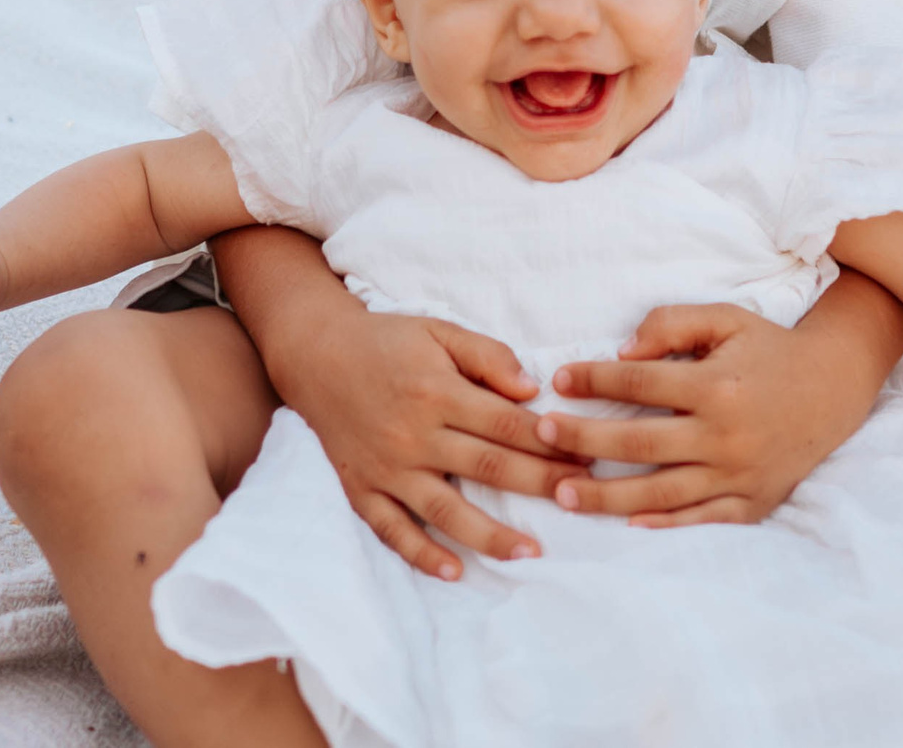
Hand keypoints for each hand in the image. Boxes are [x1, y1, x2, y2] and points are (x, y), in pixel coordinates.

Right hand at [261, 303, 581, 580]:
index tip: (586, 456)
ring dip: (490, 535)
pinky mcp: (362, 489)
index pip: (507, 424)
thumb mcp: (440, 331)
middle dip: (540, 485)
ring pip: (445, 510)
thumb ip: (488, 356)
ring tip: (531, 552)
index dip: (550, 442)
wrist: (316, 354)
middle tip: (580, 500)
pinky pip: (392, 530)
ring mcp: (387, 468)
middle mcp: (414, 435)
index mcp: (438, 392)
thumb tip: (533, 390)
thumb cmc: (387, 341)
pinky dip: (421, 554)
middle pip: (488, 468)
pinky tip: (454, 571)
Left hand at [538, 303, 875, 528]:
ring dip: (607, 496)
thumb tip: (622, 353)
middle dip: (582, 441)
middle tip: (541, 436)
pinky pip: (700, 519)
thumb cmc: (769, 349)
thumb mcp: (725, 319)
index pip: (639, 385)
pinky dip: (662, 524)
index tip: (558, 381)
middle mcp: (725, 434)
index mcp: (716, 385)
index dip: (593, 381)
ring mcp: (739, 474)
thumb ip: (671, 324)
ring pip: (661, 491)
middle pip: (638, 443)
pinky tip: (625, 521)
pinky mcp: (752, 502)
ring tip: (563, 493)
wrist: (833, 387)